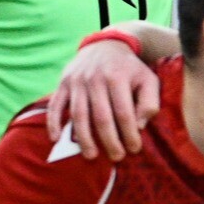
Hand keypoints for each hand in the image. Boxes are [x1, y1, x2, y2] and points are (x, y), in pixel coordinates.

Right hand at [47, 38, 159, 158]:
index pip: (124, 113)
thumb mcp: (148, 80)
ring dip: (83, 137)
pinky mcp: (63, 83)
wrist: (105, 46)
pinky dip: (53, 122)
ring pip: (78, 114)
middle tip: (116, 157)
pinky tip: (56, 139)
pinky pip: (55, 105)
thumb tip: (139, 126)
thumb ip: (149, 102)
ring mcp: (76, 81)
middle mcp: (95, 79)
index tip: (134, 149)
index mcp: (117, 78)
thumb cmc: (130, 69)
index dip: (129, 134)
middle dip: (109, 141)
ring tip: (91, 155)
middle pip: (101, 116)